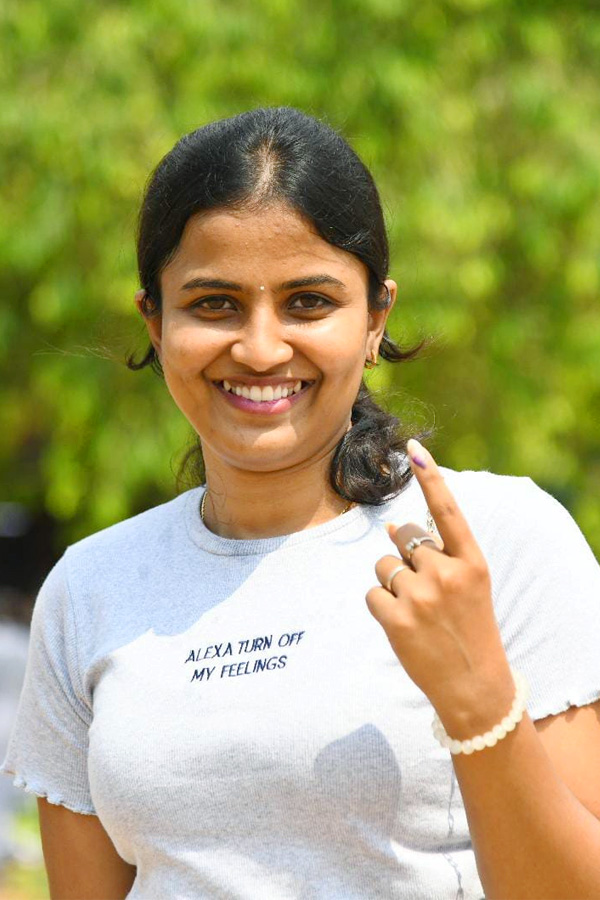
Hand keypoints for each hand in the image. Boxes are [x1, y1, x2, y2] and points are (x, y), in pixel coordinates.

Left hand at [366, 440, 513, 730]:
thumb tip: (392, 526)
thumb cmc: (468, 628)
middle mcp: (448, 573)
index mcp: (472, 562)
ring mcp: (422, 596)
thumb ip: (436, 554)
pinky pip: (372, 594)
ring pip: (383, 565)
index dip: (431, 478)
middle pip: (404, 538)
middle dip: (406, 556)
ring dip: (392, 582)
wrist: (474, 686)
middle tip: (427, 591)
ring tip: (417, 611)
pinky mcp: (397, 619)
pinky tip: (403, 625)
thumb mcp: (467, 586)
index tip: (415, 448)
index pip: (448, 511)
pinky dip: (381, 606)